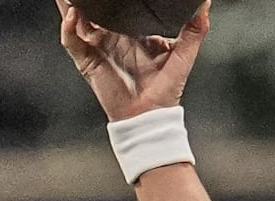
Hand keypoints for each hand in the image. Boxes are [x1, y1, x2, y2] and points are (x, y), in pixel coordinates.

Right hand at [54, 0, 210, 120]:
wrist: (151, 115)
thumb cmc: (166, 88)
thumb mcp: (184, 55)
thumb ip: (194, 30)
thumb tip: (205, 5)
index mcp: (131, 32)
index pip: (117, 6)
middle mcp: (111, 37)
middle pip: (92, 9)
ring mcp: (97, 48)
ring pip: (76, 20)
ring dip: (71, 4)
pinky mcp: (87, 61)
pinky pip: (72, 41)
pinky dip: (69, 28)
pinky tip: (74, 15)